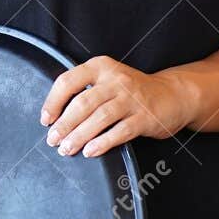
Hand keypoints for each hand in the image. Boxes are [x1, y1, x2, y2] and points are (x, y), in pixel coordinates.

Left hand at [39, 56, 196, 158]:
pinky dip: (102, 143)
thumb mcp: (108, 79)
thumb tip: (55, 116)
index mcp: (102, 67)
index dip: (53, 102)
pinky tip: (90, 151)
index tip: (46, 120)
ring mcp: (132, 98)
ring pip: (99, 118)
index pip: (68, 81)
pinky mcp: (144, 117)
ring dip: (79, 136)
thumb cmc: (133, 91)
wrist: (172, 95)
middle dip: (64, 125)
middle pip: (83, 103)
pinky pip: (120, 131)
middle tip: (53, 140)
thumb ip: (84, 90)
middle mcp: (116, 80)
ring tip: (67, 149)